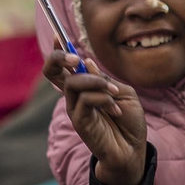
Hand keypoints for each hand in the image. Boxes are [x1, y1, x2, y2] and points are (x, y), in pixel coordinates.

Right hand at [44, 44, 146, 184]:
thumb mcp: (124, 93)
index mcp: (84, 86)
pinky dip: (102, 99)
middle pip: (51, 71)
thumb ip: (104, 79)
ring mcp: (74, 109)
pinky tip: (115, 109)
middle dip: (60, 57)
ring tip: (114, 93)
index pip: (63, 66)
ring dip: (95, 82)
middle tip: (77, 58)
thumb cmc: (129, 122)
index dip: (58, 49)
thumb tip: (86, 62)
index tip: (57, 34)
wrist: (133, 149)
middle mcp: (75, 96)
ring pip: (72, 83)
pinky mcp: (79, 122)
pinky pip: (84, 100)